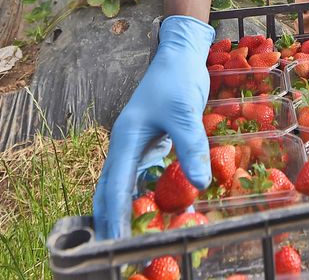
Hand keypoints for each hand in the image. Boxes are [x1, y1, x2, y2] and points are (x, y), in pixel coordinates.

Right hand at [92, 15, 213, 239]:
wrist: (180, 54)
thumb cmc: (177, 80)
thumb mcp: (185, 113)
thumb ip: (191, 147)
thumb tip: (198, 183)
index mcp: (125, 139)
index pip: (114, 187)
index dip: (115, 218)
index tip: (117, 244)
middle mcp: (125, 145)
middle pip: (110, 191)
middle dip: (111, 222)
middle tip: (118, 253)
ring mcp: (135, 145)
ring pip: (123, 186)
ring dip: (125, 211)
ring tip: (129, 240)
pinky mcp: (149, 144)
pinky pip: (141, 176)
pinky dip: (142, 195)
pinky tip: (153, 210)